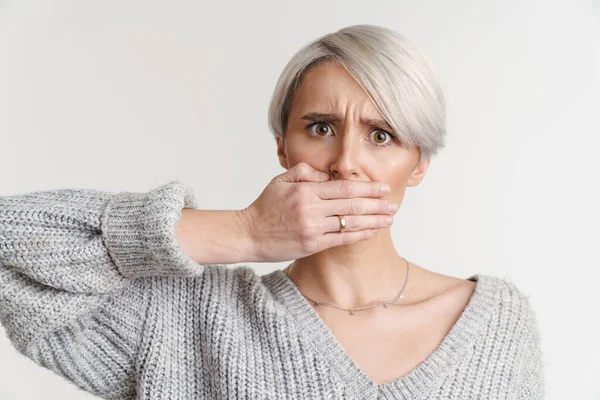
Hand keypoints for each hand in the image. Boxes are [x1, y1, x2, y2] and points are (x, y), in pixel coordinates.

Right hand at [237, 162, 397, 262]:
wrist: (248, 234)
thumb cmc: (265, 207)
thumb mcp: (280, 181)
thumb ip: (303, 172)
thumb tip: (326, 174)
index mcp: (305, 190)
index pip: (343, 187)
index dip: (366, 187)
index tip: (382, 187)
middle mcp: (311, 209)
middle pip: (351, 204)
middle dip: (376, 204)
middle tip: (393, 203)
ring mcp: (312, 228)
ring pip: (350, 222)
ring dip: (373, 220)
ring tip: (389, 219)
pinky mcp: (311, 244)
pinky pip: (341, 239)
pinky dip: (359, 234)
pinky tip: (372, 231)